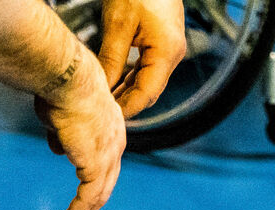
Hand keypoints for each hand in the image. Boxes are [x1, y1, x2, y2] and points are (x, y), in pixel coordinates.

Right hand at [34, 48, 126, 209]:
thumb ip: (63, 133)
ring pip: (98, 195)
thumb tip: (59, 149)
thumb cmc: (60, 85)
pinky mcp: (96, 165)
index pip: (106, 160)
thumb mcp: (61, 113)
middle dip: (90, 204)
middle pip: (106, 183)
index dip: (94, 179)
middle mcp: (115, 142)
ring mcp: (108, 154)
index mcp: (111, 127)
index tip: (81, 193)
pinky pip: (88, 197)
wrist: (66, 76)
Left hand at [97, 0, 185, 117]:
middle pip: (148, 91)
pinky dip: (130, 77)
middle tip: (101, 116)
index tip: (106, 119)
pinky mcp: (162, 41)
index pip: (146, 94)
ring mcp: (169, 48)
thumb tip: (102, 88)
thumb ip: (112, 60)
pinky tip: (113, 82)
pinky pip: (147, 67)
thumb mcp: (119, 24)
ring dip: (126, 91)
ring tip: (103, 102)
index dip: (126, 109)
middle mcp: (173, 54)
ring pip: (147, 80)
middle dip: (126, 104)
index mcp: (167, 53)